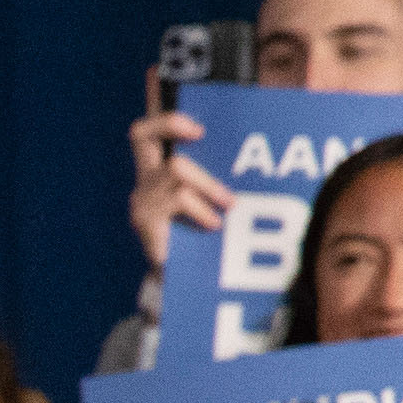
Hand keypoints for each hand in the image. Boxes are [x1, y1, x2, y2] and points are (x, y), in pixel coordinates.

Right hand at [128, 106, 227, 268]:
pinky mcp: (145, 221)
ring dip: (208, 183)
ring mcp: (142, 200)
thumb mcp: (209, 201)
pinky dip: (202, 210)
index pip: (145, 134)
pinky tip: (215, 225)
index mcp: (157, 173)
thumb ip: (219, 179)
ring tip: (230, 204)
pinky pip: (180, 199)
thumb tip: (261, 154)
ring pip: (176, 168)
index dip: (167, 122)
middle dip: (172, 124)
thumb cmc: (202, 236)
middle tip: (201, 134)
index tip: (199, 129)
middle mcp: (144, 182)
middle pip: (140, 135)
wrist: (183, 281)